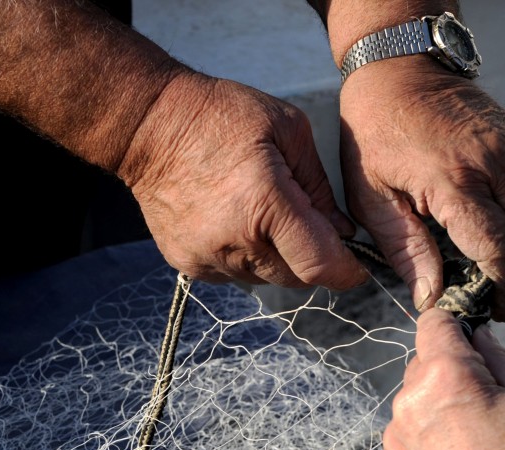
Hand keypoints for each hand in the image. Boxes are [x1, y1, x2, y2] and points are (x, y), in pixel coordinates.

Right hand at [121, 70, 366, 288]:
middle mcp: (236, 242)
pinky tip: (236, 221)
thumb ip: (320, 187)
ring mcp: (208, 258)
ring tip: (264, 214)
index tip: (356, 266)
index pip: (319, 265)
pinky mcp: (189, 264)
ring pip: (267, 279)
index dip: (346, 271)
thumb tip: (342, 231)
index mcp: (265, 205)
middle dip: (312, 258)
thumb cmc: (222, 115)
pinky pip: (235, 275)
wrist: (148, 126)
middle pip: (297, 277)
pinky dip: (247, 258)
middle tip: (308, 224)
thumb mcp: (288, 130)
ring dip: (278, 257)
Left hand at [338, 59, 504, 318]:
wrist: (398, 71)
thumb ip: (405, 250)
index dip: (500, 287)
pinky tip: (495, 229)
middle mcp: (496, 162)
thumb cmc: (375, 134)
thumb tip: (430, 298)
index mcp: (454, 179)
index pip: (499, 249)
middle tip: (492, 294)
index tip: (492, 309)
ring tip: (491, 266)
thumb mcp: (371, 197)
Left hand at [383, 309, 504, 449]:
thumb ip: (498, 360)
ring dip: (437, 411)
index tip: (472, 342)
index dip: (455, 327)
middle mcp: (408, 400)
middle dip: (450, 375)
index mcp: (444, 374)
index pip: (435, 323)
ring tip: (475, 446)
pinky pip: (408, 439)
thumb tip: (478, 338)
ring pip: (415, 404)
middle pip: (423, 365)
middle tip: (487, 406)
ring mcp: (395, 438)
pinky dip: (427, 443)